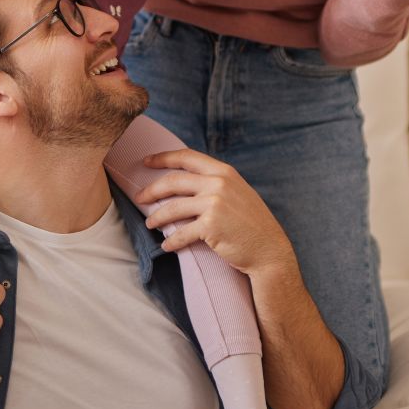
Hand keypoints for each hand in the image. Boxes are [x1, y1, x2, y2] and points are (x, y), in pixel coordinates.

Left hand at [139, 149, 299, 281]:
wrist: (269, 250)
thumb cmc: (252, 224)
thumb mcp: (238, 192)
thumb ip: (217, 183)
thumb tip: (188, 181)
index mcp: (224, 172)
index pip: (187, 157)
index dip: (163, 157)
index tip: (146, 161)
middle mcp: (218, 183)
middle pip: (174, 181)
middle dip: (152, 190)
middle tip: (139, 198)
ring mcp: (214, 204)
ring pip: (173, 208)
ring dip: (157, 217)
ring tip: (150, 223)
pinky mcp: (210, 226)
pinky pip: (181, 233)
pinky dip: (171, 241)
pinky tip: (166, 246)